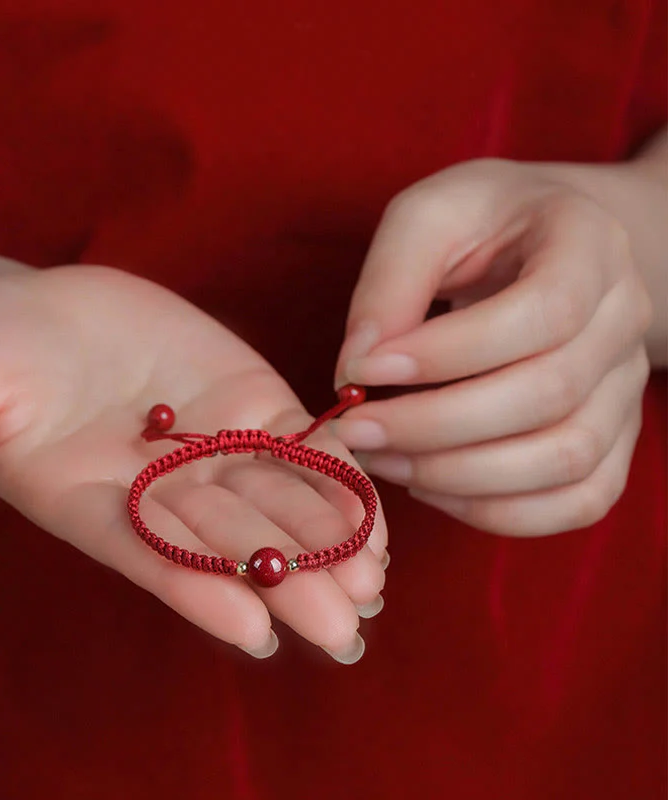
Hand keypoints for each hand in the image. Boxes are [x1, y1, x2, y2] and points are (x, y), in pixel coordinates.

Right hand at [0, 265, 386, 661]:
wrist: (28, 311)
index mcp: (96, 506)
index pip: (153, 558)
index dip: (200, 591)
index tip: (253, 630)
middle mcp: (162, 490)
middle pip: (231, 542)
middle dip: (288, 583)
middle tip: (344, 628)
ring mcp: (212, 446)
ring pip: (277, 500)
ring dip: (327, 540)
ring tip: (373, 580)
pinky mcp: (248, 402)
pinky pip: (300, 444)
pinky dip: (336, 474)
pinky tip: (375, 511)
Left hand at [333, 159, 651, 535]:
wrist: (549, 244)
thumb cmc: (483, 226)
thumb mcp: (429, 217)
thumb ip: (390, 280)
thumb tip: (356, 367)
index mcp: (589, 246)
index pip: (541, 312)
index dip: (447, 353)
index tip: (362, 368)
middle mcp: (623, 320)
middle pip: (548, 395)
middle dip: (434, 425)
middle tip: (355, 430)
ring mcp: (625, 386)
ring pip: (564, 459)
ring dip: (458, 476)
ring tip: (381, 460)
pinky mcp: (613, 438)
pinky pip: (577, 501)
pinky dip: (497, 511)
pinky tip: (429, 485)